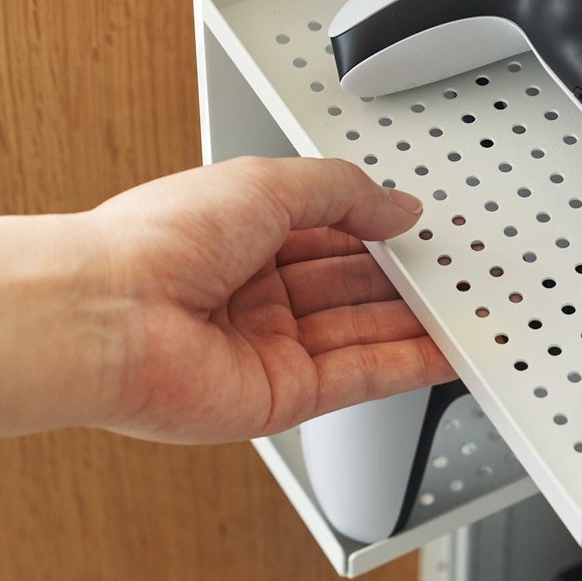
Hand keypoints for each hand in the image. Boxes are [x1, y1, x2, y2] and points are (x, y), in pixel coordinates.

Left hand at [87, 157, 454, 443]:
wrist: (107, 315)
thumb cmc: (156, 241)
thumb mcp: (268, 183)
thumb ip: (343, 192)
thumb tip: (398, 205)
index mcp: (241, 234)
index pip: (331, 232)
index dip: (379, 230)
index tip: (426, 229)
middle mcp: (253, 293)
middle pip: (352, 285)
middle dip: (406, 279)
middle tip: (463, 271)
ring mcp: (267, 347)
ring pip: (362, 332)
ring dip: (418, 323)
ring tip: (473, 309)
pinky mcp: (280, 397)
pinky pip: (359, 378)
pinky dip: (407, 365)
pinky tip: (447, 350)